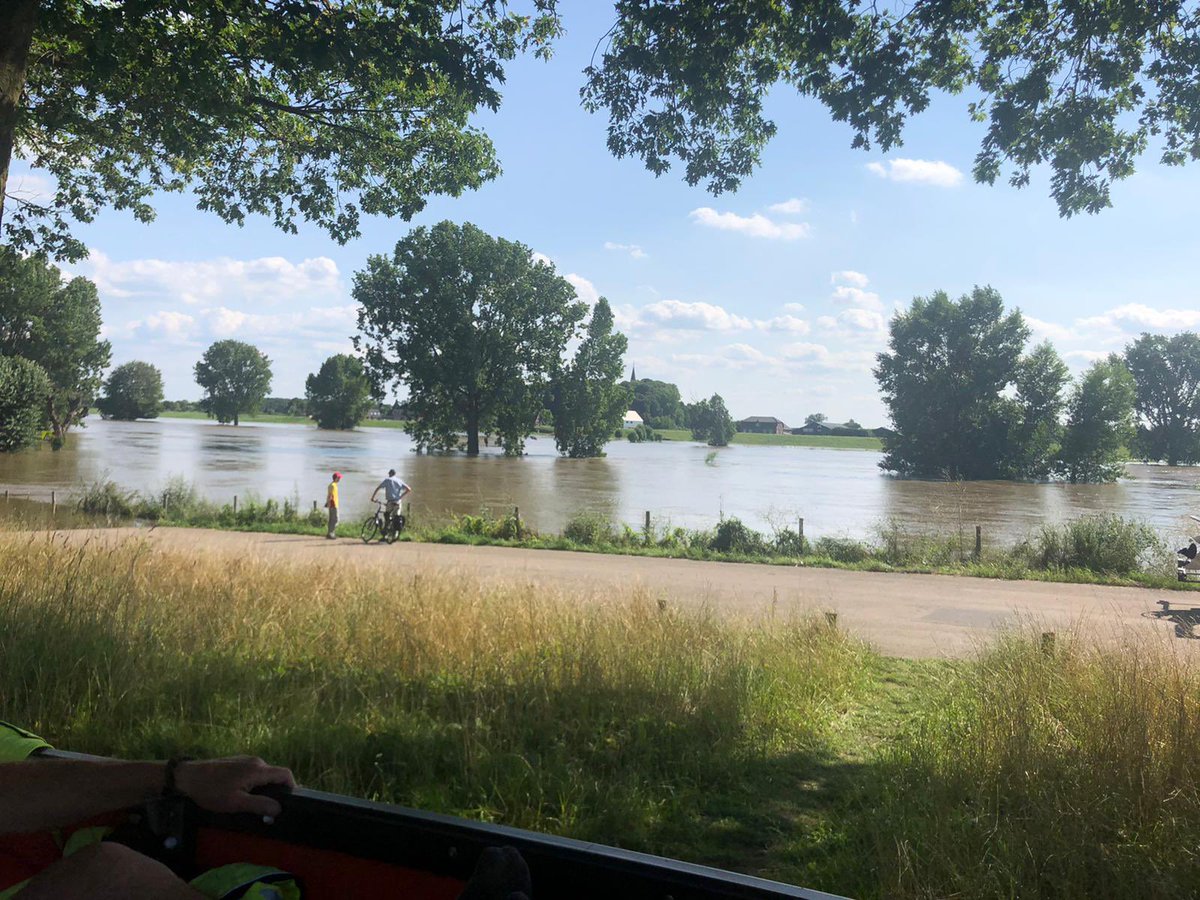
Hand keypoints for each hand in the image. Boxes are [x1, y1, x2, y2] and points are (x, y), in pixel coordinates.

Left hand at [174, 756, 294, 816]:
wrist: (186, 777)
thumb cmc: (211, 791)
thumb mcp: (235, 803)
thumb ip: (259, 805)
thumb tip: (279, 809)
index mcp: (258, 769)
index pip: (285, 774)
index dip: (292, 788)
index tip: (289, 804)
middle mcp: (255, 761)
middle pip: (275, 775)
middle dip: (276, 792)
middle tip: (270, 810)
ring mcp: (245, 760)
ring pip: (263, 775)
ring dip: (264, 789)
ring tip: (255, 805)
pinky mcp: (236, 762)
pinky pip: (253, 773)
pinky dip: (255, 784)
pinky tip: (243, 796)